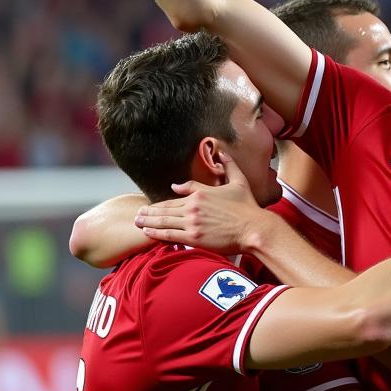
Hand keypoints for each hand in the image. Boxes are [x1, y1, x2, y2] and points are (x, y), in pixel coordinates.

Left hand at [135, 156, 262, 252]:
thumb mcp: (238, 181)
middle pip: (165, 209)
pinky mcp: (194, 238)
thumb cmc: (248, 207)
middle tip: (137, 214)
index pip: (175, 197)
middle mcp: (193, 207)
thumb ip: (228, 166)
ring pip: (163, 221)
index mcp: (200, 193)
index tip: (152, 205)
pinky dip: (156, 234)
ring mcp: (192, 223)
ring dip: (148, 222)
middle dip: (149, 212)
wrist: (254, 228)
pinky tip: (147, 233)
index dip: (161, 203)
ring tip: (138, 222)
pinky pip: (169, 235)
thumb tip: (220, 153)